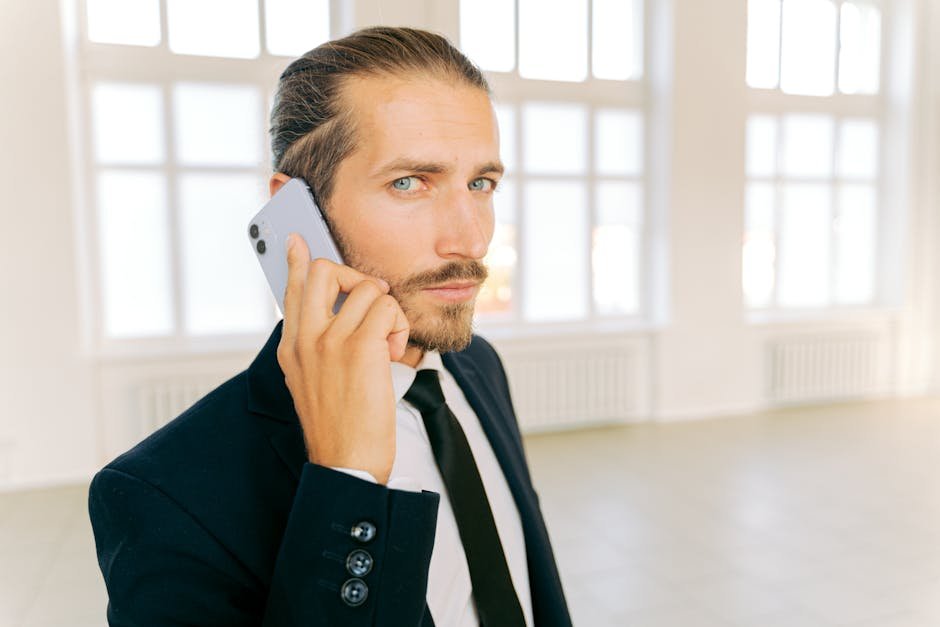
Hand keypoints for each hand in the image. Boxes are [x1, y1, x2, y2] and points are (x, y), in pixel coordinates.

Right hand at [276, 233, 409, 484]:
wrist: (346, 462)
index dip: (296, 261)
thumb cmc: (338, 427)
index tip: (298, 242)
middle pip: (323, 271)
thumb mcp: (311, 384)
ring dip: (389, 314)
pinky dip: (401, 329)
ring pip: (369, 290)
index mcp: (292, 347)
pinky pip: (389, 309)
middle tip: (371, 301)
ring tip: (388, 347)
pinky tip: (396, 356)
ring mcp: (330, 340)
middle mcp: (306, 338)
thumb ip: (317, 348)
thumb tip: (337, 318)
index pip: (291, 290)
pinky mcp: (360, 347)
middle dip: (354, 277)